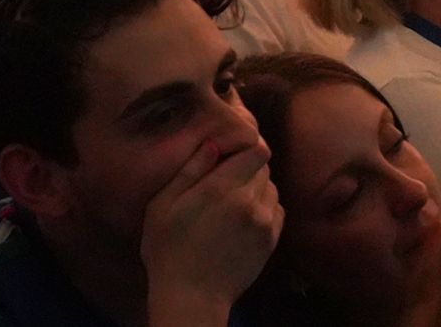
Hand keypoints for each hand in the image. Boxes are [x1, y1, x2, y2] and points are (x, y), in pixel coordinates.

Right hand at [141, 137, 283, 325]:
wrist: (191, 297)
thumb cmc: (168, 249)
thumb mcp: (162, 205)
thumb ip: (190, 170)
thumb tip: (214, 143)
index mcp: (221, 187)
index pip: (257, 150)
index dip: (246, 147)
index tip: (231, 154)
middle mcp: (249, 200)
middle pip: (264, 167)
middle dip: (248, 168)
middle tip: (227, 180)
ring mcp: (263, 222)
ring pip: (271, 188)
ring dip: (258, 188)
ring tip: (235, 202)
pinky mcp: (271, 240)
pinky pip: (277, 210)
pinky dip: (265, 208)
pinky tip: (246, 218)